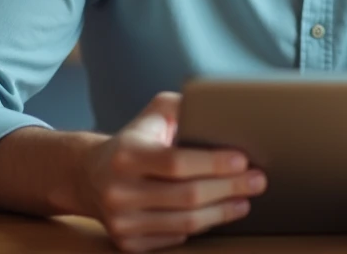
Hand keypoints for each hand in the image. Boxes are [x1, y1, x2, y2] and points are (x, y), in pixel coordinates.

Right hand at [79, 92, 266, 252]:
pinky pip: (175, 238)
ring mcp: (121, 221)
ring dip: (222, 212)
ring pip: (185, 223)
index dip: (213, 163)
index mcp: (127, 154)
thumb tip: (221, 108)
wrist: (89, 176)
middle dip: (229, 188)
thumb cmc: (134, 140)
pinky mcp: (127, 243)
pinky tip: (217, 213)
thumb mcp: (153, 114)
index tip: (243, 160)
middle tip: (258, 180)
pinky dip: (201, 226)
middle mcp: (119, 190)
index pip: (176, 162)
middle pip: (187, 196)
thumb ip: (184, 105)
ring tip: (245, 199)